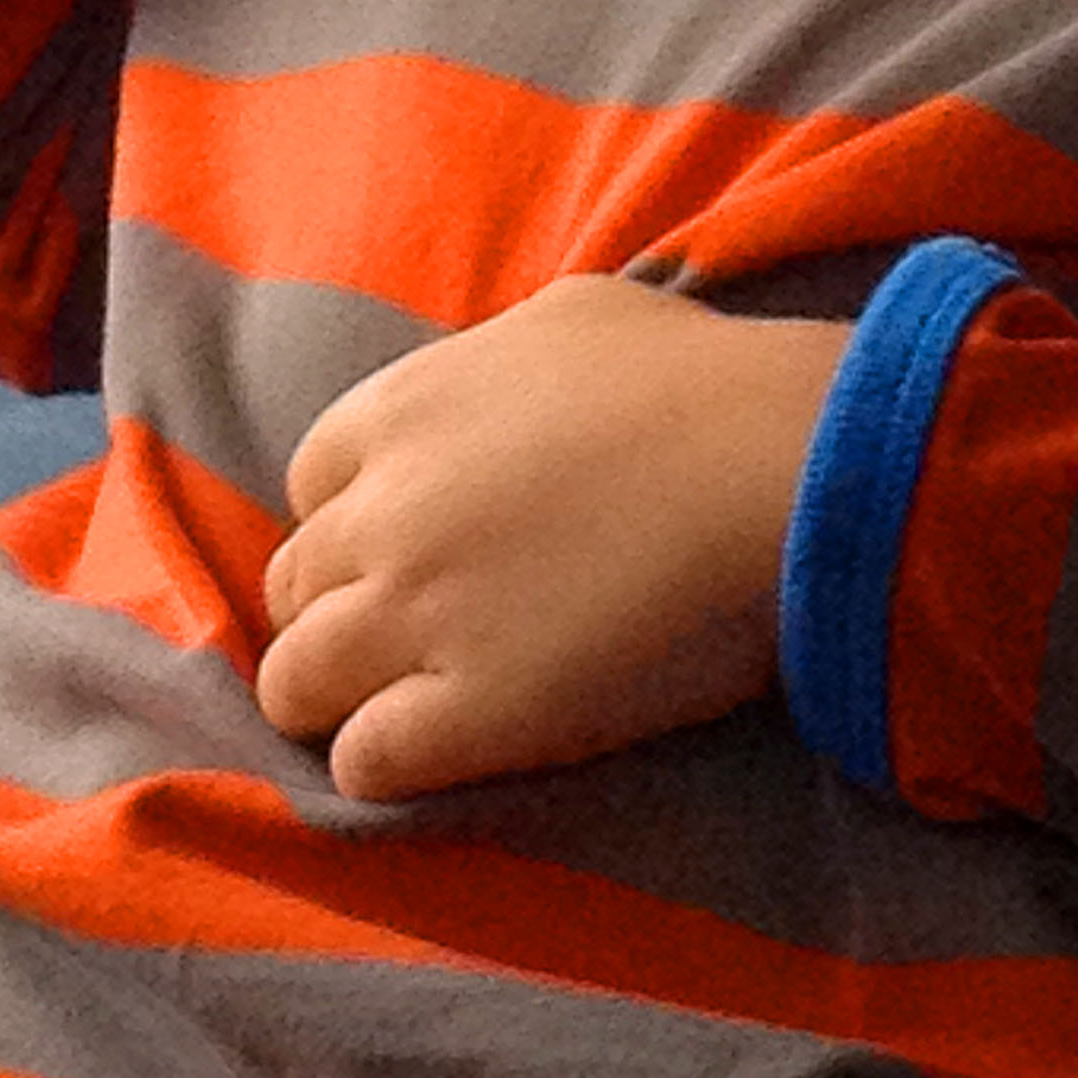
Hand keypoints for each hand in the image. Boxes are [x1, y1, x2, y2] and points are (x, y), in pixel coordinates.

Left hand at [256, 277, 849, 801]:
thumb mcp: (573, 312)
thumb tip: (495, 378)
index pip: (310, 486)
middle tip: (409, 637)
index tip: (411, 548)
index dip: (356, 523)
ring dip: (338, 697)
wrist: (782, 465)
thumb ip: (496, 353)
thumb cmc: (700, 379)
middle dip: (337, 612)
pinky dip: (383, 764)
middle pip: (295, 585)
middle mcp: (383, 512)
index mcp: (401, 410)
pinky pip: (363, 762)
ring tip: (402, 709)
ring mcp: (415, 615)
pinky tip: (440, 753)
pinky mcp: (466, 713)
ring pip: (295, 682)